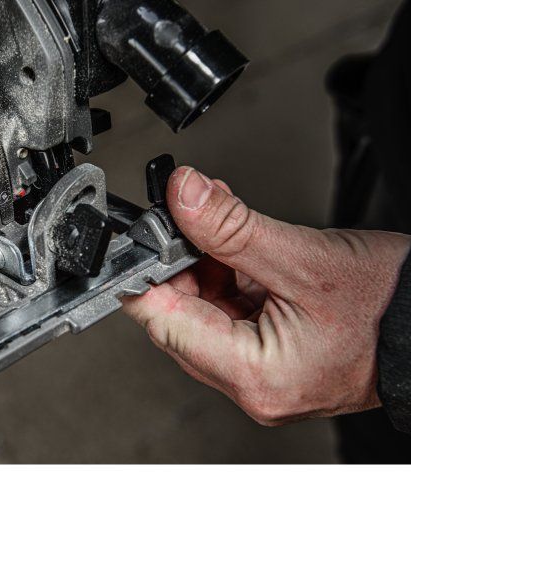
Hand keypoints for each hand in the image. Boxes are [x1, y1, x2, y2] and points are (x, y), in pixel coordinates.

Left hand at [121, 166, 409, 424]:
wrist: (441, 326)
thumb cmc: (393, 308)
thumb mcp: (304, 257)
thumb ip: (232, 227)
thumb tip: (182, 195)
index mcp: (256, 377)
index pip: (165, 324)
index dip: (147, 273)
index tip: (141, 232)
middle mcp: (255, 386)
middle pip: (181, 319)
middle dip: (179, 261)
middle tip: (185, 214)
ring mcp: (265, 374)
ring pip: (205, 314)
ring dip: (204, 264)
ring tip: (217, 220)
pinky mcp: (276, 358)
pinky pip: (232, 314)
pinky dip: (228, 276)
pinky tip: (234, 243)